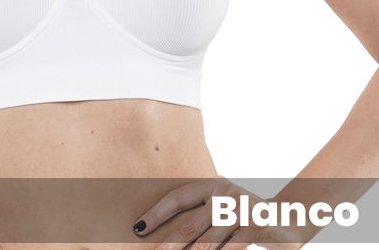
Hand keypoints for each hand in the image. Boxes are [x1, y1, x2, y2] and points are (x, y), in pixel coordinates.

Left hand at [131, 177, 310, 248]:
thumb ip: (204, 212)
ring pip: (208, 242)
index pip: (178, 198)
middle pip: (190, 224)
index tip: (138, 228)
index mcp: (212, 184)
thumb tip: (171, 234)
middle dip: (170, 244)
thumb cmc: (247, 215)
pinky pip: (230, 248)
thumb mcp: (224, 205)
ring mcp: (240, 209)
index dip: (157, 213)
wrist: (290, 216)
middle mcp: (224, 193)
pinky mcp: (254, 227)